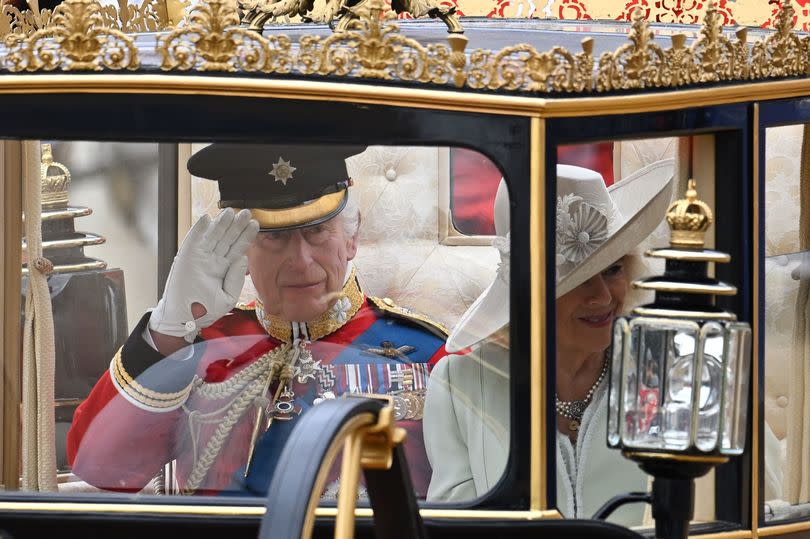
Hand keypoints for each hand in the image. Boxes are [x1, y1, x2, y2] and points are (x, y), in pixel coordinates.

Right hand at [149, 208, 258, 341]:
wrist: (183, 319)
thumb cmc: (205, 310)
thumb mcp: (227, 297)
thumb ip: (236, 278)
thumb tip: (242, 258)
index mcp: (224, 268)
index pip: (237, 248)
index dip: (245, 236)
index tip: (255, 224)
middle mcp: (213, 260)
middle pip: (227, 239)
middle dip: (237, 226)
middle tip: (246, 212)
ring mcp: (199, 257)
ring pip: (213, 237)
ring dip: (221, 224)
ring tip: (230, 212)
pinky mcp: (186, 258)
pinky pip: (193, 241)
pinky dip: (199, 230)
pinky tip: (207, 218)